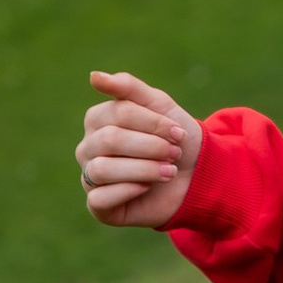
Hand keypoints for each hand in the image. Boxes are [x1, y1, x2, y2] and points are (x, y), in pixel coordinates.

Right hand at [78, 72, 203, 227]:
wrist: (195, 176)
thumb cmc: (173, 137)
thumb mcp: (159, 105)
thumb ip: (128, 87)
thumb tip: (94, 77)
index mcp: (97, 119)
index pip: (119, 114)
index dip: (153, 123)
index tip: (180, 133)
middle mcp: (88, 148)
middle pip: (110, 140)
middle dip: (150, 146)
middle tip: (175, 153)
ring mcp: (90, 177)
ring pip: (103, 169)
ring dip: (144, 169)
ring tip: (169, 171)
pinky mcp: (98, 206)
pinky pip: (99, 198)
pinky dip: (129, 191)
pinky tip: (148, 187)